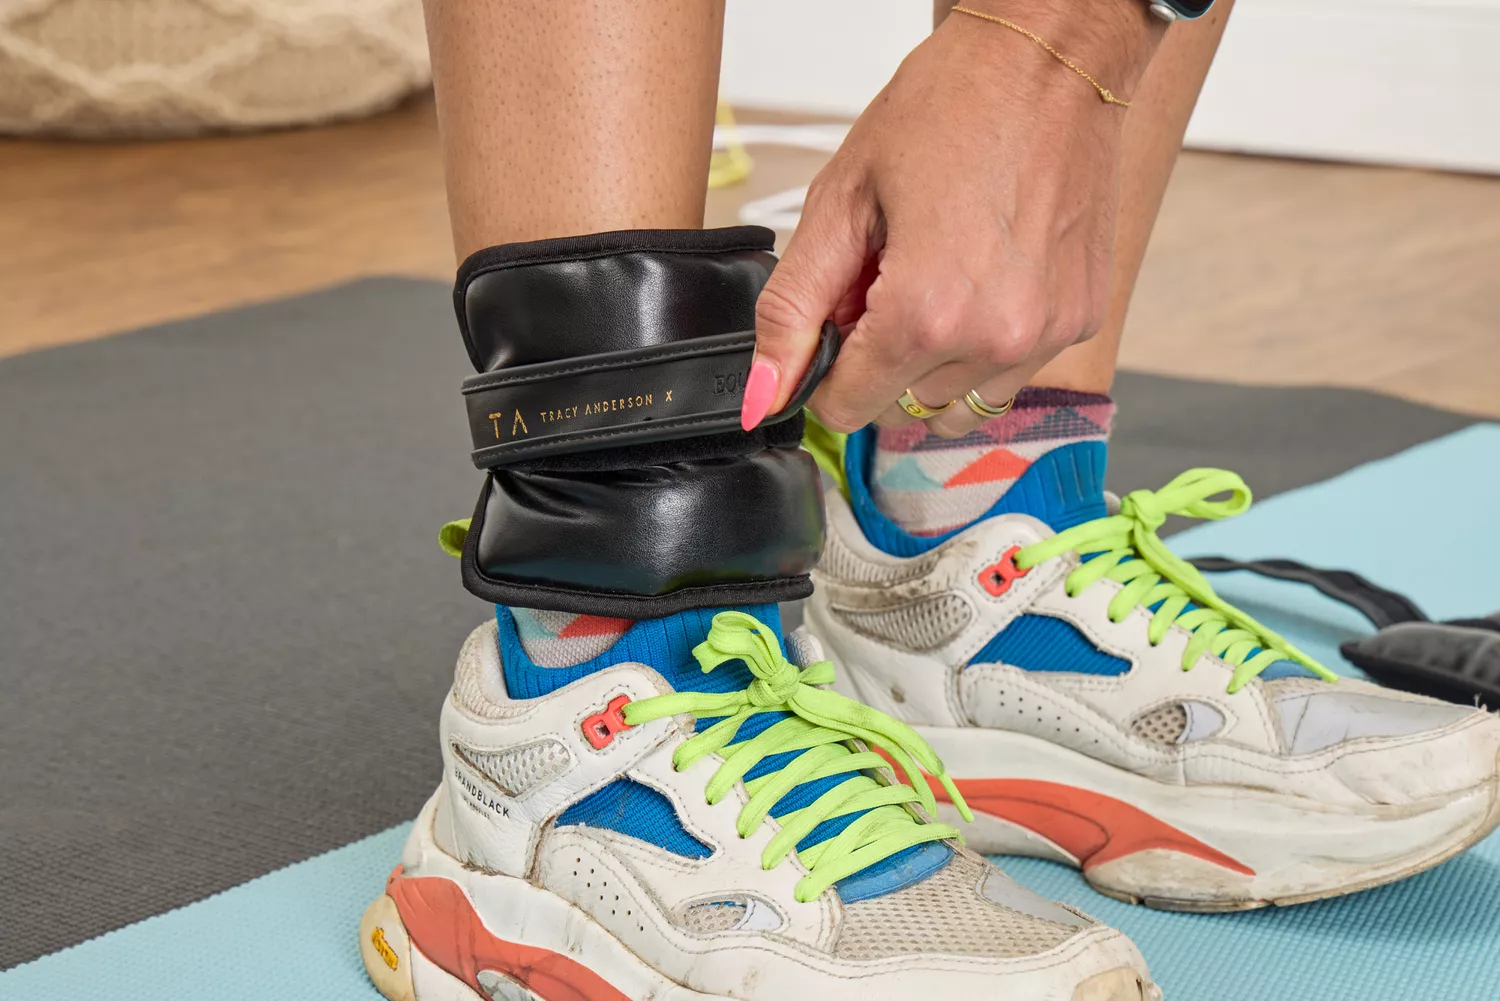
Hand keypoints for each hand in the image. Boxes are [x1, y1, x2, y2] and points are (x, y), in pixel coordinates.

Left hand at [742, 0, 1162, 436]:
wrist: (1048, 59)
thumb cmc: (948, 108)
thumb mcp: (840, 201)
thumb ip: (791, 310)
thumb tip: (761, 398)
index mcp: (925, 313)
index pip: (848, 409)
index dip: (829, 367)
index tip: (841, 317)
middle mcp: (994, 338)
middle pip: (901, 406)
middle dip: (882, 354)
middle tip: (894, 274)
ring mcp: (1045, 335)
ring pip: (957, 400)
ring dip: (936, 359)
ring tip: (943, 275)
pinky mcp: (1082, 321)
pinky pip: (1012, 372)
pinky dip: (987, 341)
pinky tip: (988, 273)